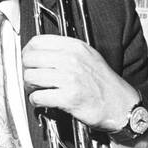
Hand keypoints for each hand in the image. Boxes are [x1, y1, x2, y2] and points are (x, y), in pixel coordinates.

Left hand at [22, 34, 138, 131]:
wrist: (121, 105)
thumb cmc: (104, 84)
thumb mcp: (88, 56)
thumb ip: (66, 51)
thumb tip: (39, 52)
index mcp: (75, 47)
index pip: (37, 42)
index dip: (27, 52)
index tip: (28, 61)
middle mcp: (72, 60)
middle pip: (30, 59)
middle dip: (26, 71)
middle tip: (31, 79)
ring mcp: (70, 78)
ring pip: (30, 78)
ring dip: (29, 87)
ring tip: (37, 90)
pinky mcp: (68, 98)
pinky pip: (38, 97)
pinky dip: (36, 101)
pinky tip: (42, 101)